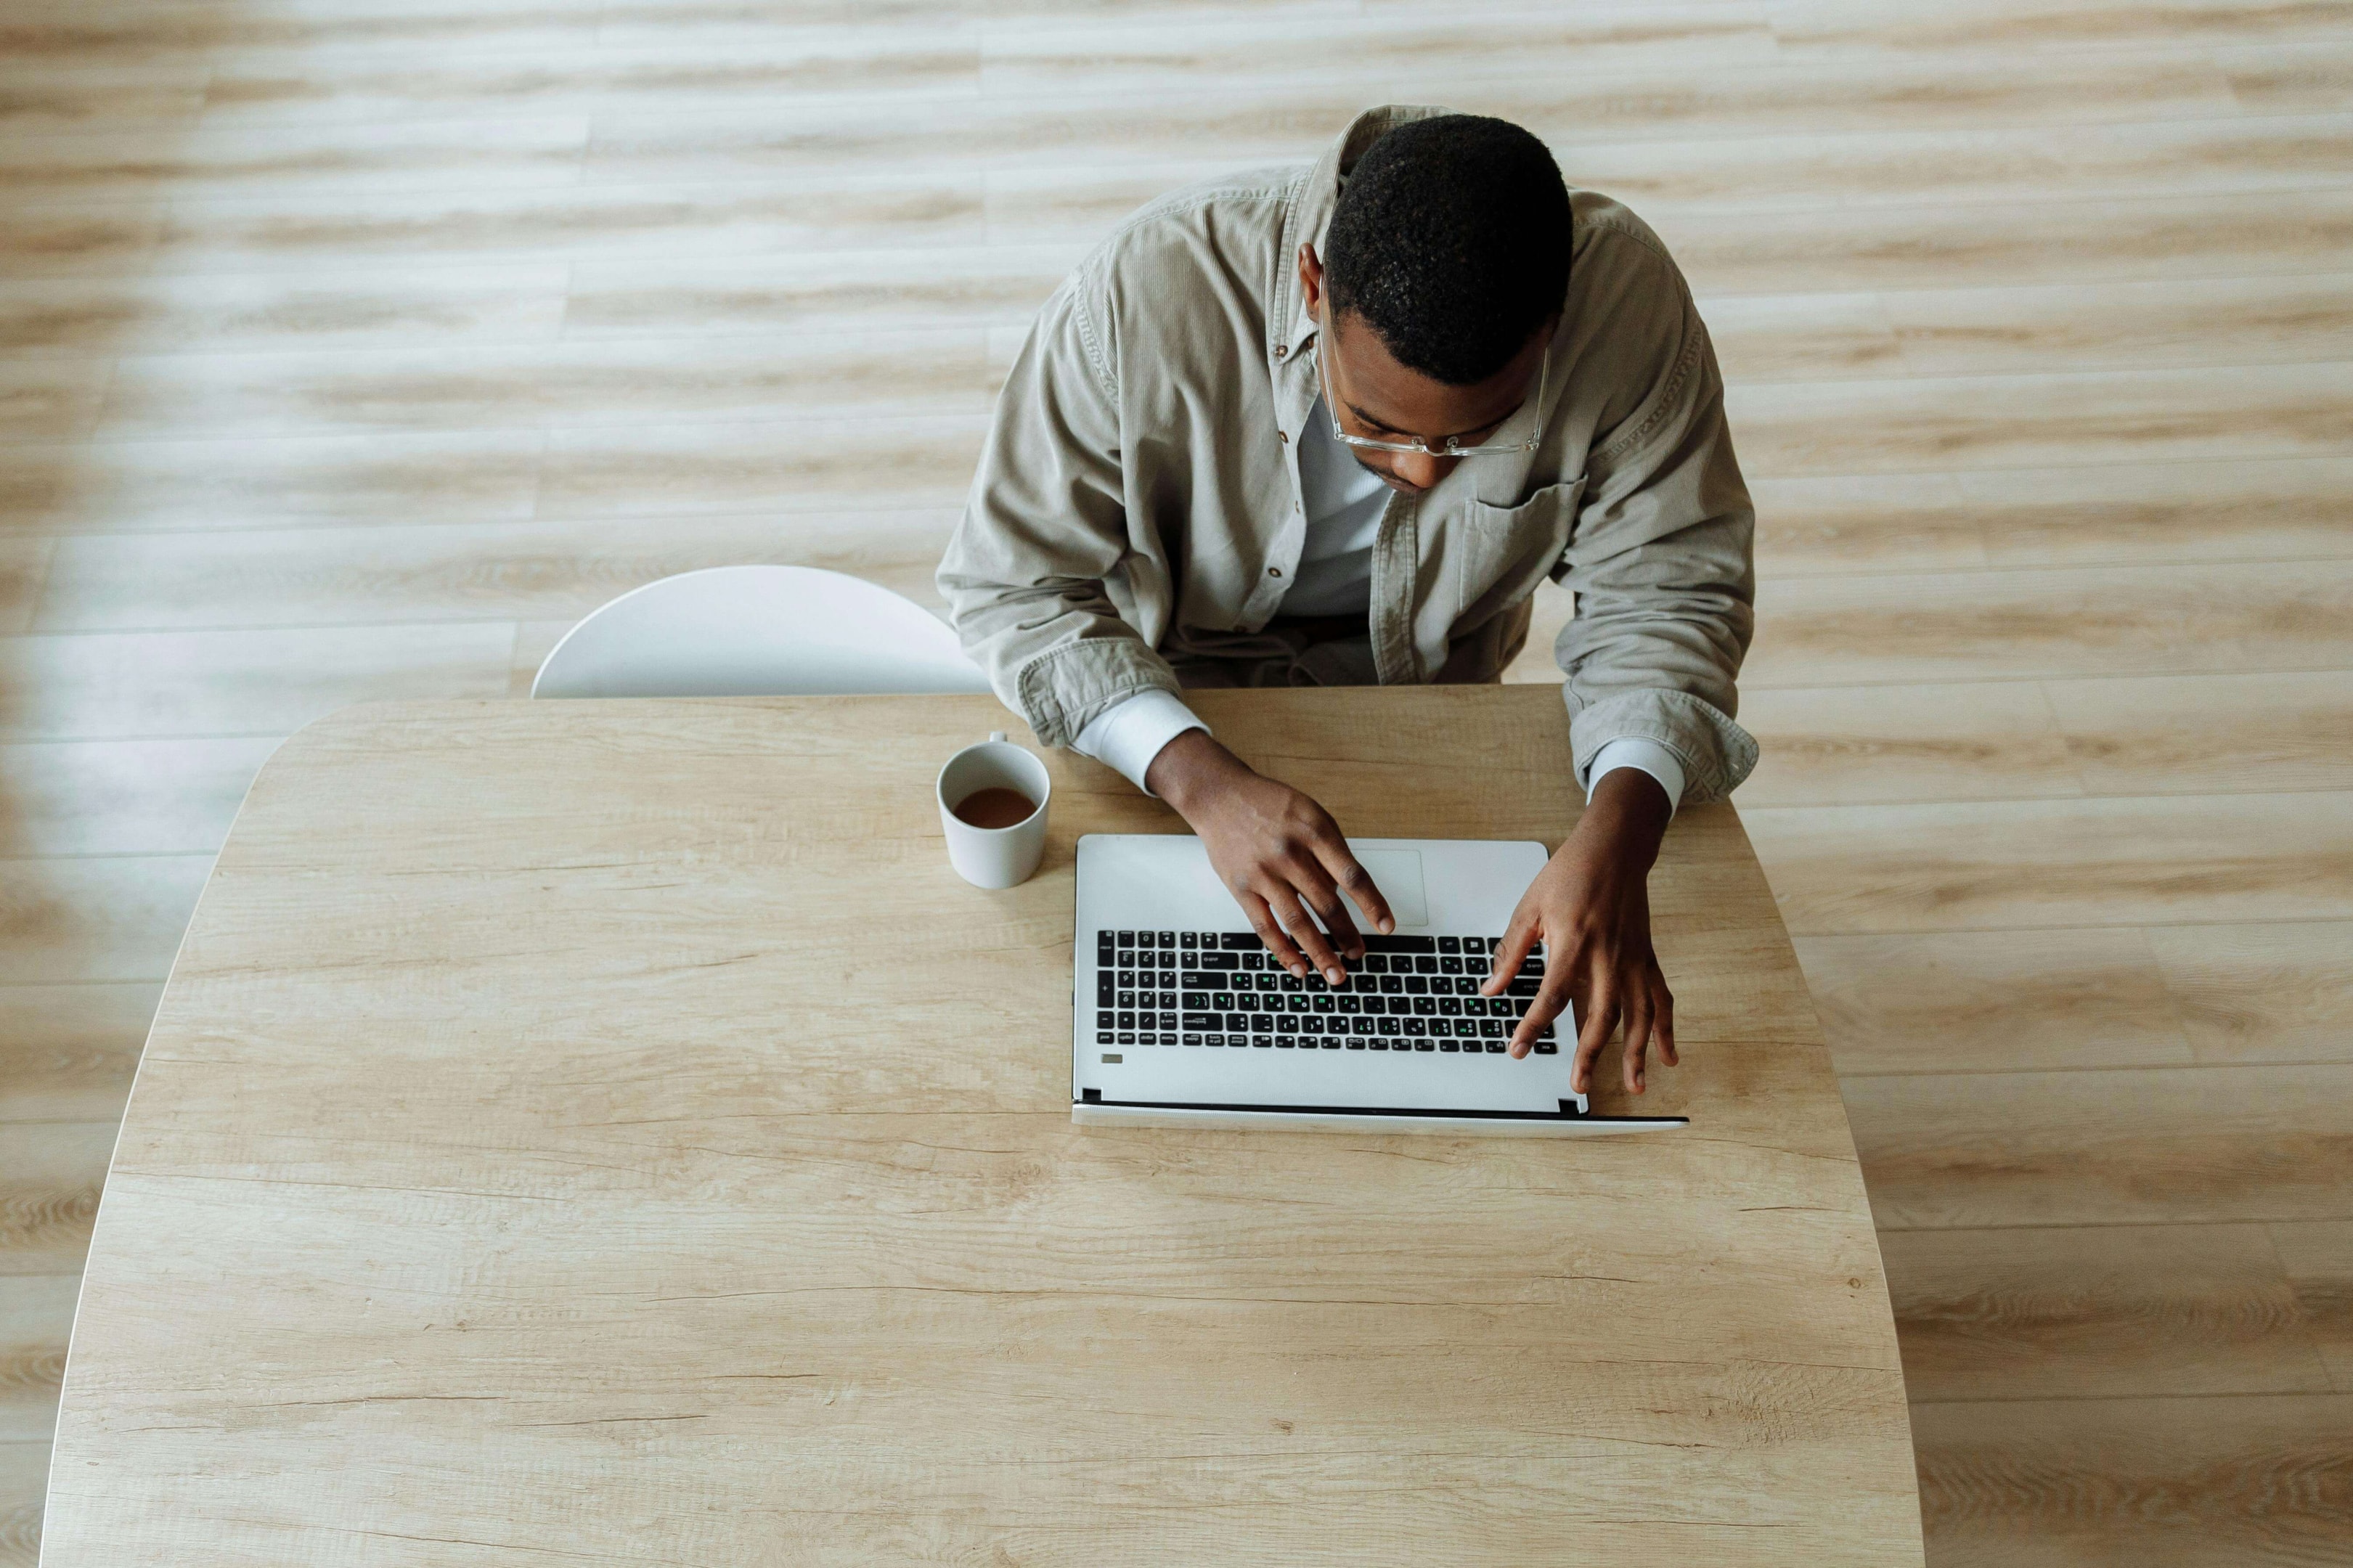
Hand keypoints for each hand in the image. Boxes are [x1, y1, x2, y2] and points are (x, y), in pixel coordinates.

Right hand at [1146, 730, 1392, 982]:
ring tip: (1335, 974)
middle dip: (1347, 935)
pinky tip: (1298, 967)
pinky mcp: (1242, 887)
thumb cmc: (1270, 806)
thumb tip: (1349, 894)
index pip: (1351, 876)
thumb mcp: (1309, 813)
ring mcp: (1264, 872)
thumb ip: (1329, 851)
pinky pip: (1265, 927)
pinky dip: (1283, 951)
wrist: (1219, 796)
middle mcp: (1290, 853)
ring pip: (1298, 922)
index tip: (1386, 927)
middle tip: (1359, 955)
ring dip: (1320, 952)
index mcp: (1315, 831)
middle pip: (1327, 903)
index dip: (1372, 904)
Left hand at [1482, 768, 1677, 1092]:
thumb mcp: (1530, 908)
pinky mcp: (1647, 958)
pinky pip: (1661, 999)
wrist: (1614, 848)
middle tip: (1578, 1084)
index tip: (1518, 1049)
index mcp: (1573, 943)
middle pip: (1602, 1015)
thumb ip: (1511, 952)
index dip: (1533, 1026)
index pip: (1552, 996)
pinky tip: (1669, 1057)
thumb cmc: (1570, 874)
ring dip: (1637, 1053)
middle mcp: (1608, 956)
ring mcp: (1633, 959)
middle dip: (1591, 1055)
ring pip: (1639, 1015)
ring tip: (1634, 1086)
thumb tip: (1491, 989)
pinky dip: (1666, 1029)